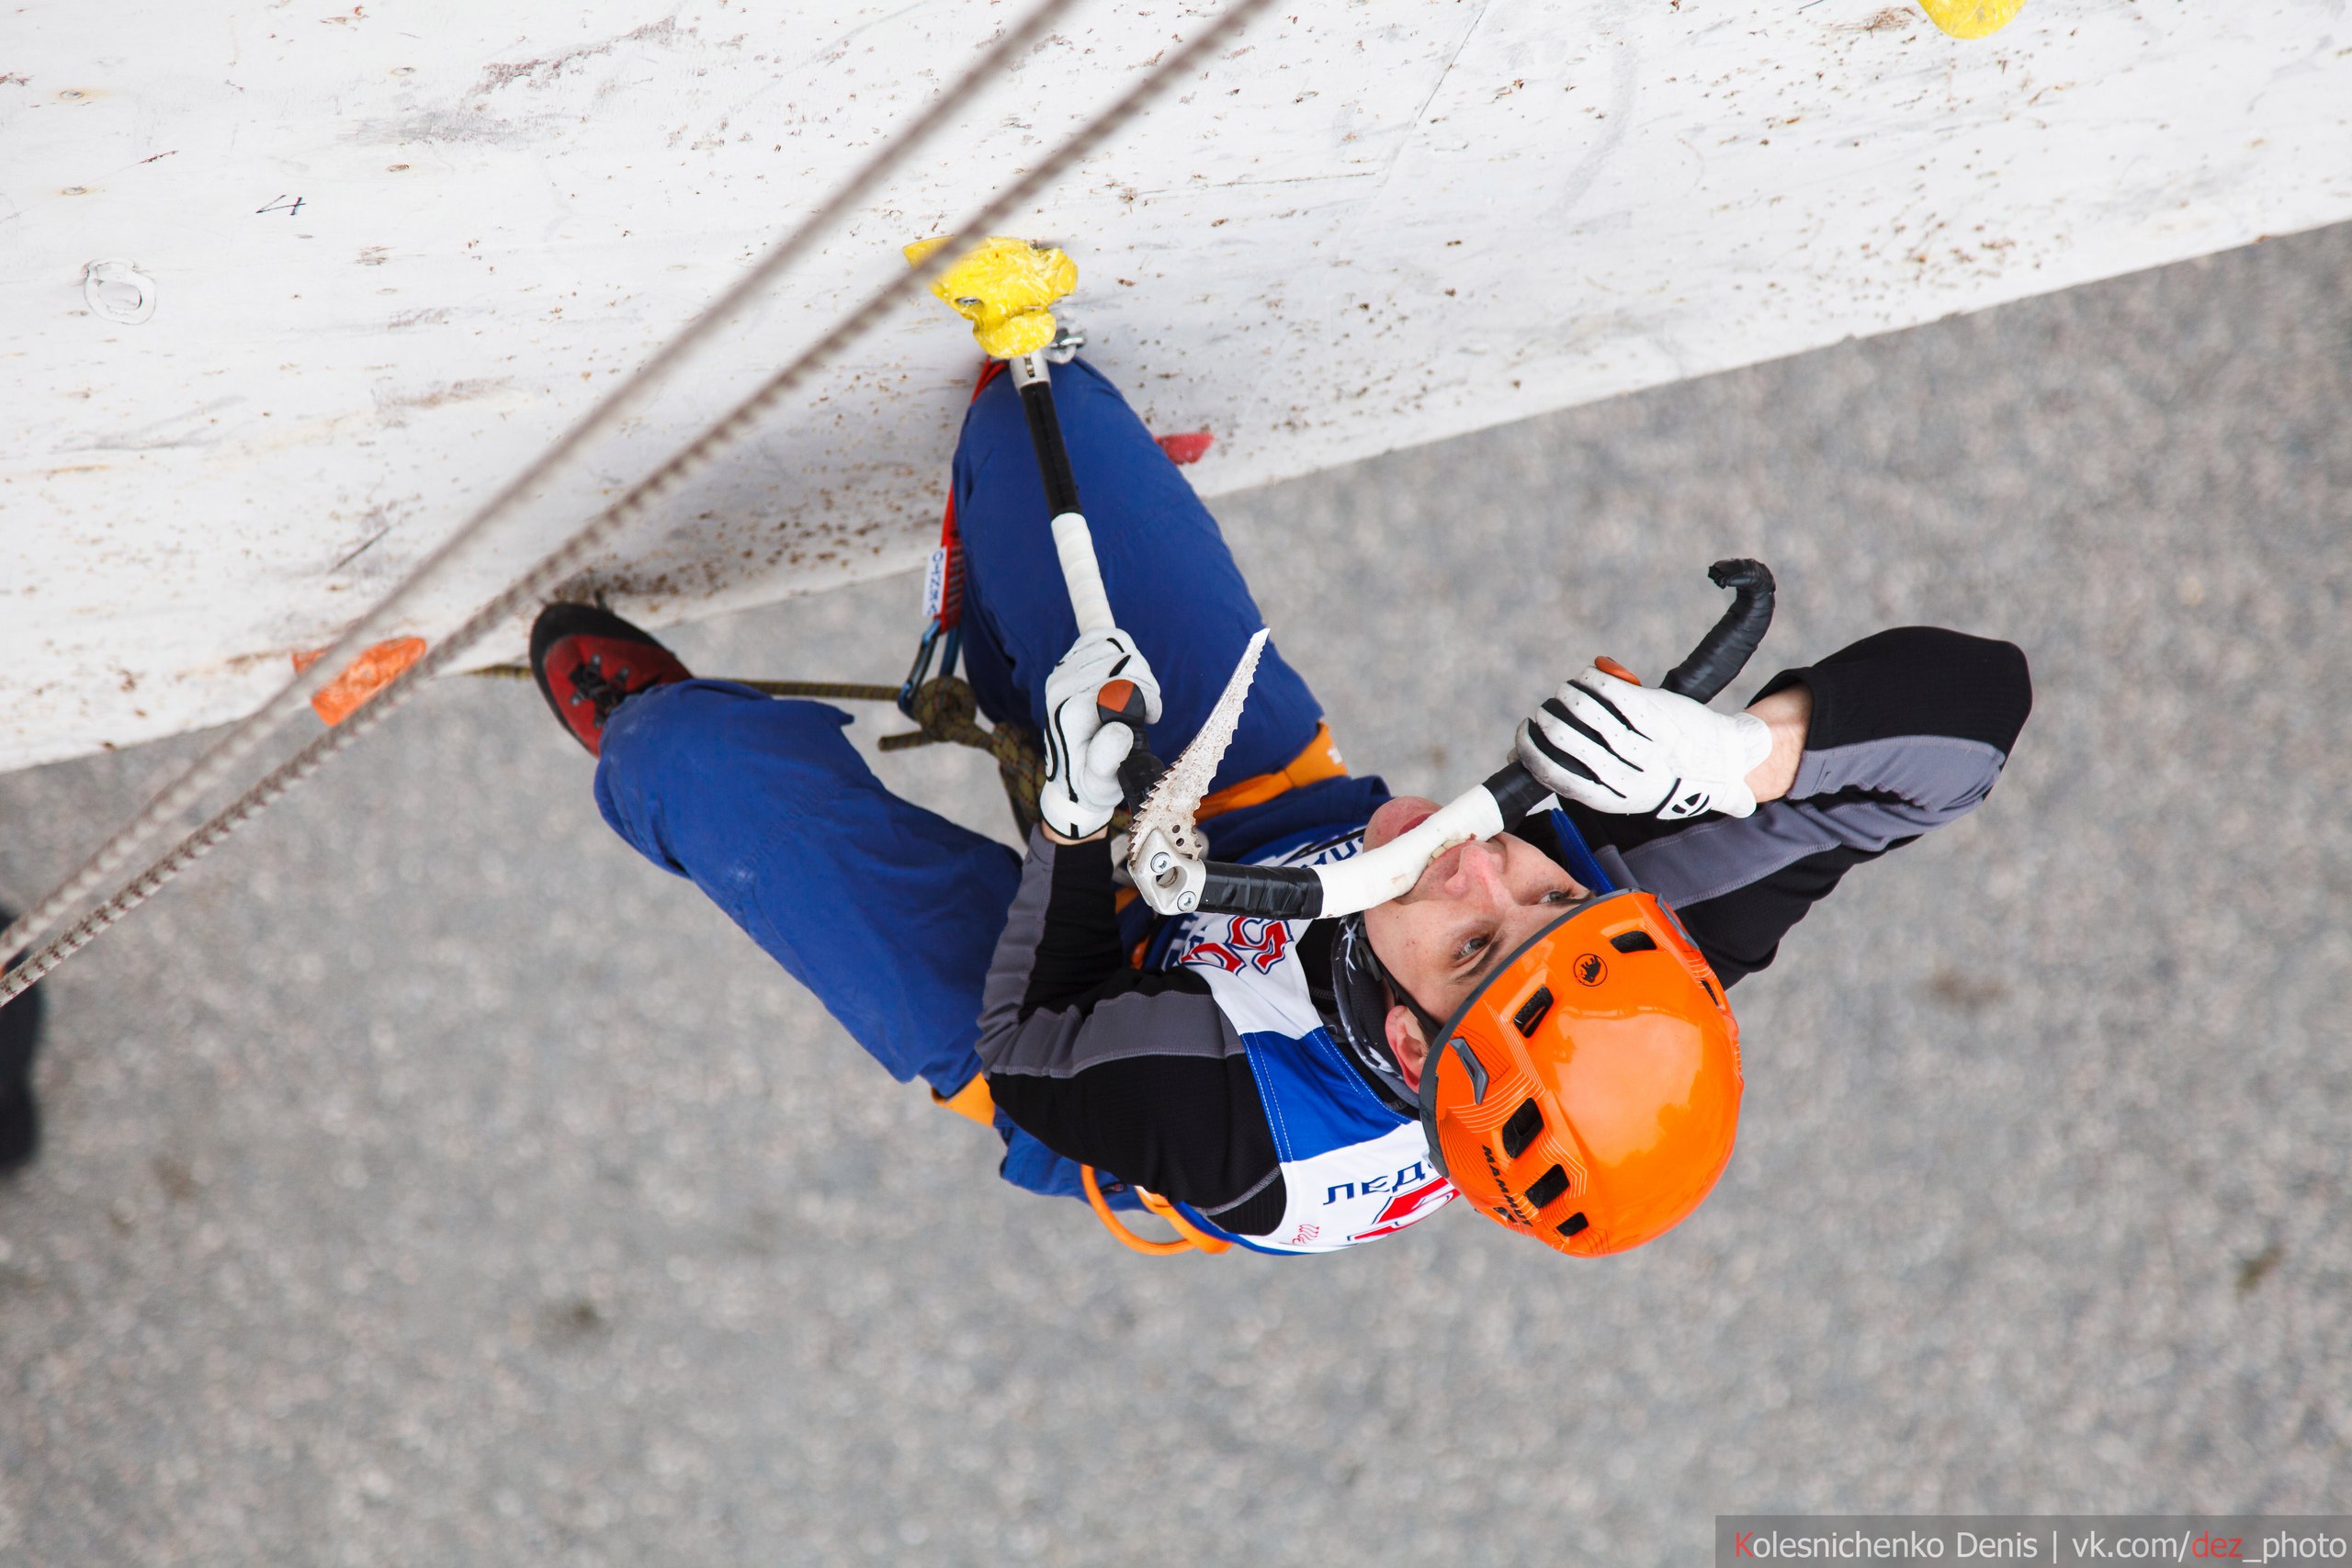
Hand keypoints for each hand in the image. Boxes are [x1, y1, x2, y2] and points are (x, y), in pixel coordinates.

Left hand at [1039, 629, 1162, 839]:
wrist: (1071, 779)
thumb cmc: (1092, 782)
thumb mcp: (1100, 784)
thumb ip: (1107, 760)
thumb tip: (1119, 730)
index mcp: (1069, 714)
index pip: (1121, 683)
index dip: (1147, 698)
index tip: (1152, 719)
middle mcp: (1060, 688)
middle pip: (1121, 658)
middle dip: (1145, 683)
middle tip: (1148, 711)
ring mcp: (1062, 672)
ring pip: (1115, 644)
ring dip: (1135, 666)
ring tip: (1137, 694)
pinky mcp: (1068, 663)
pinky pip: (1099, 636)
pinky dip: (1116, 643)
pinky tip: (1118, 655)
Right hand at [1516, 665, 1772, 819]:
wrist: (1729, 760)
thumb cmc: (1671, 776)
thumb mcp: (1628, 792)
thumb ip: (1577, 778)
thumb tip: (1512, 758)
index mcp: (1619, 799)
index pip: (1560, 780)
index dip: (1532, 757)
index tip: (1522, 741)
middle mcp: (1630, 775)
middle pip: (1570, 745)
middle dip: (1546, 727)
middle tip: (1540, 716)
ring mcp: (1645, 745)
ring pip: (1590, 718)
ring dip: (1568, 701)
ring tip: (1562, 694)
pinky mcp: (1658, 716)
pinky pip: (1616, 696)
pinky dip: (1594, 682)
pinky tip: (1585, 677)